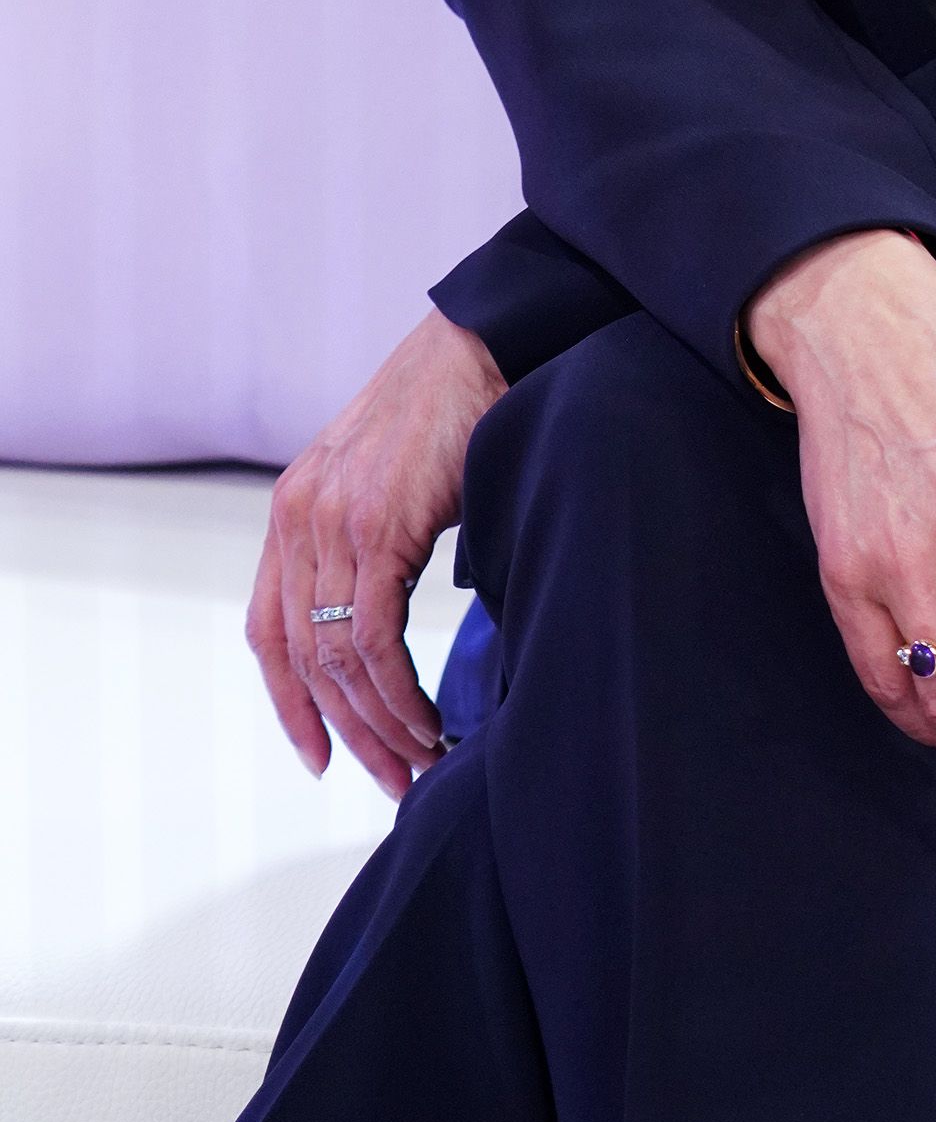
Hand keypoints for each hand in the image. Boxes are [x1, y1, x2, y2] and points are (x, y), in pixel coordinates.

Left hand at [245, 309, 507, 801]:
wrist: (481, 344)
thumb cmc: (451, 404)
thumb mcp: (388, 477)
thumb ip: (371, 535)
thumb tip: (391, 612)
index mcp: (294, 508)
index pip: (268, 630)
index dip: (289, 703)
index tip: (322, 756)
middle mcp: (299, 518)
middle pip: (301, 658)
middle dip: (347, 732)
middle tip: (393, 778)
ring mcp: (332, 521)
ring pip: (336, 658)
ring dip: (380, 723)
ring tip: (422, 757)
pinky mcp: (375, 526)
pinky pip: (371, 638)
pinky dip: (397, 692)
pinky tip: (427, 717)